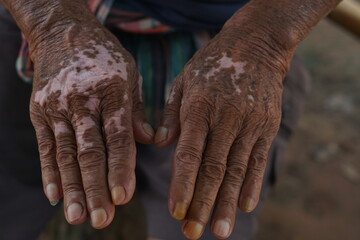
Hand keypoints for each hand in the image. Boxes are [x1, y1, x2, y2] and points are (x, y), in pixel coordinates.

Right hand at [29, 22, 152, 227]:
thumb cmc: (105, 55)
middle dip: (95, 188)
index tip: (123, 197)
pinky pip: (45, 146)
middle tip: (102, 219)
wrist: (63, 31)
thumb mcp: (130, 74)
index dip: (121, 168)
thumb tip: (150, 140)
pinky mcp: (40, 111)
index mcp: (112, 92)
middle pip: (90, 151)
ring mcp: (58, 107)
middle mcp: (83, 102)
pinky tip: (55, 195)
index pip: (118, 137)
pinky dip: (50, 172)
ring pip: (66, 154)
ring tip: (77, 215)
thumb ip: (137, 110)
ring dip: (72, 187)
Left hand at [155, 24, 290, 238]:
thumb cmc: (212, 63)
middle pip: (213, 168)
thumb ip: (172, 114)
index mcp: (200, 107)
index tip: (177, 211)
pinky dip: (251, 184)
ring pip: (236, 170)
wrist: (256, 44)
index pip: (189, 153)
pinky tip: (244, 206)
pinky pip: (258, 159)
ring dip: (226, 202)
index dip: (183, 184)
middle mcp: (226, 118)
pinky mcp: (268, 126)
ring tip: (218, 230)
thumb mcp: (184, 80)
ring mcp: (250, 123)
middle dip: (202, 203)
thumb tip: (161, 144)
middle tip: (192, 232)